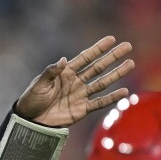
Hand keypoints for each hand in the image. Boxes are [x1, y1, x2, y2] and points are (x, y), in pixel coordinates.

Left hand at [14, 36, 133, 126]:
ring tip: (130, 64)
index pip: (86, 57)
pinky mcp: (82, 109)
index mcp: (66, 72)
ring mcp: (80, 94)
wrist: (30, 120)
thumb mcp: (39, 84)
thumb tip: (64, 60)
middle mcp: (76, 81)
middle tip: (127, 46)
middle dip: (112, 57)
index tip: (111, 39)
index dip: (98, 48)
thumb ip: (51, 72)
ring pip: (102, 82)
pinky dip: (112, 97)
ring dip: (116, 74)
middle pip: (98, 67)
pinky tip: (124, 91)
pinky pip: (100, 102)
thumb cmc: (32, 99)